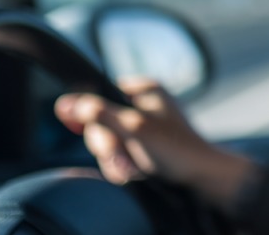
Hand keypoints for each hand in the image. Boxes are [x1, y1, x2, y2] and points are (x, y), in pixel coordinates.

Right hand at [54, 78, 255, 214]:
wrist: (203, 179)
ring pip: (109, 143)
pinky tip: (136, 173)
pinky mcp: (146, 147)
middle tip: (122, 157)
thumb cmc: (175, 149)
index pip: (99, 95)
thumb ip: (98, 113)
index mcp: (144, 89)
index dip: (92, 118)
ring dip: (116, 160)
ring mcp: (144, 127)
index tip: (102, 135)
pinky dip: (125, 166)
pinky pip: (121, 155)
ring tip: (132, 168)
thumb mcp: (133, 128)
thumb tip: (65, 102)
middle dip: (108, 146)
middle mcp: (143, 104)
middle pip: (101, 123)